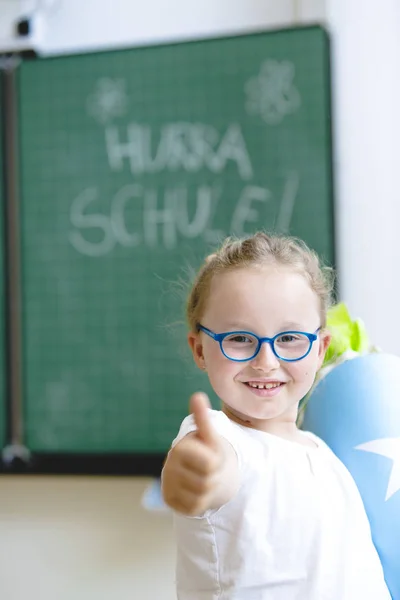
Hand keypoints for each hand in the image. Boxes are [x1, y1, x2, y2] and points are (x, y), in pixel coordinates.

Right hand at [162, 392, 223, 515]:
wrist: (197, 470)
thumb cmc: (206, 450)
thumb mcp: (209, 435)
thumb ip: (203, 418)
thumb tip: (197, 395)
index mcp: (180, 449)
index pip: (210, 463)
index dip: (217, 461)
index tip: (210, 454)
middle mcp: (169, 467)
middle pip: (207, 481)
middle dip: (214, 476)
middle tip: (209, 469)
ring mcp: (168, 485)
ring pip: (202, 495)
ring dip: (209, 489)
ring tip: (203, 478)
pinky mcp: (170, 502)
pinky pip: (194, 507)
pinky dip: (201, 502)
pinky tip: (196, 491)